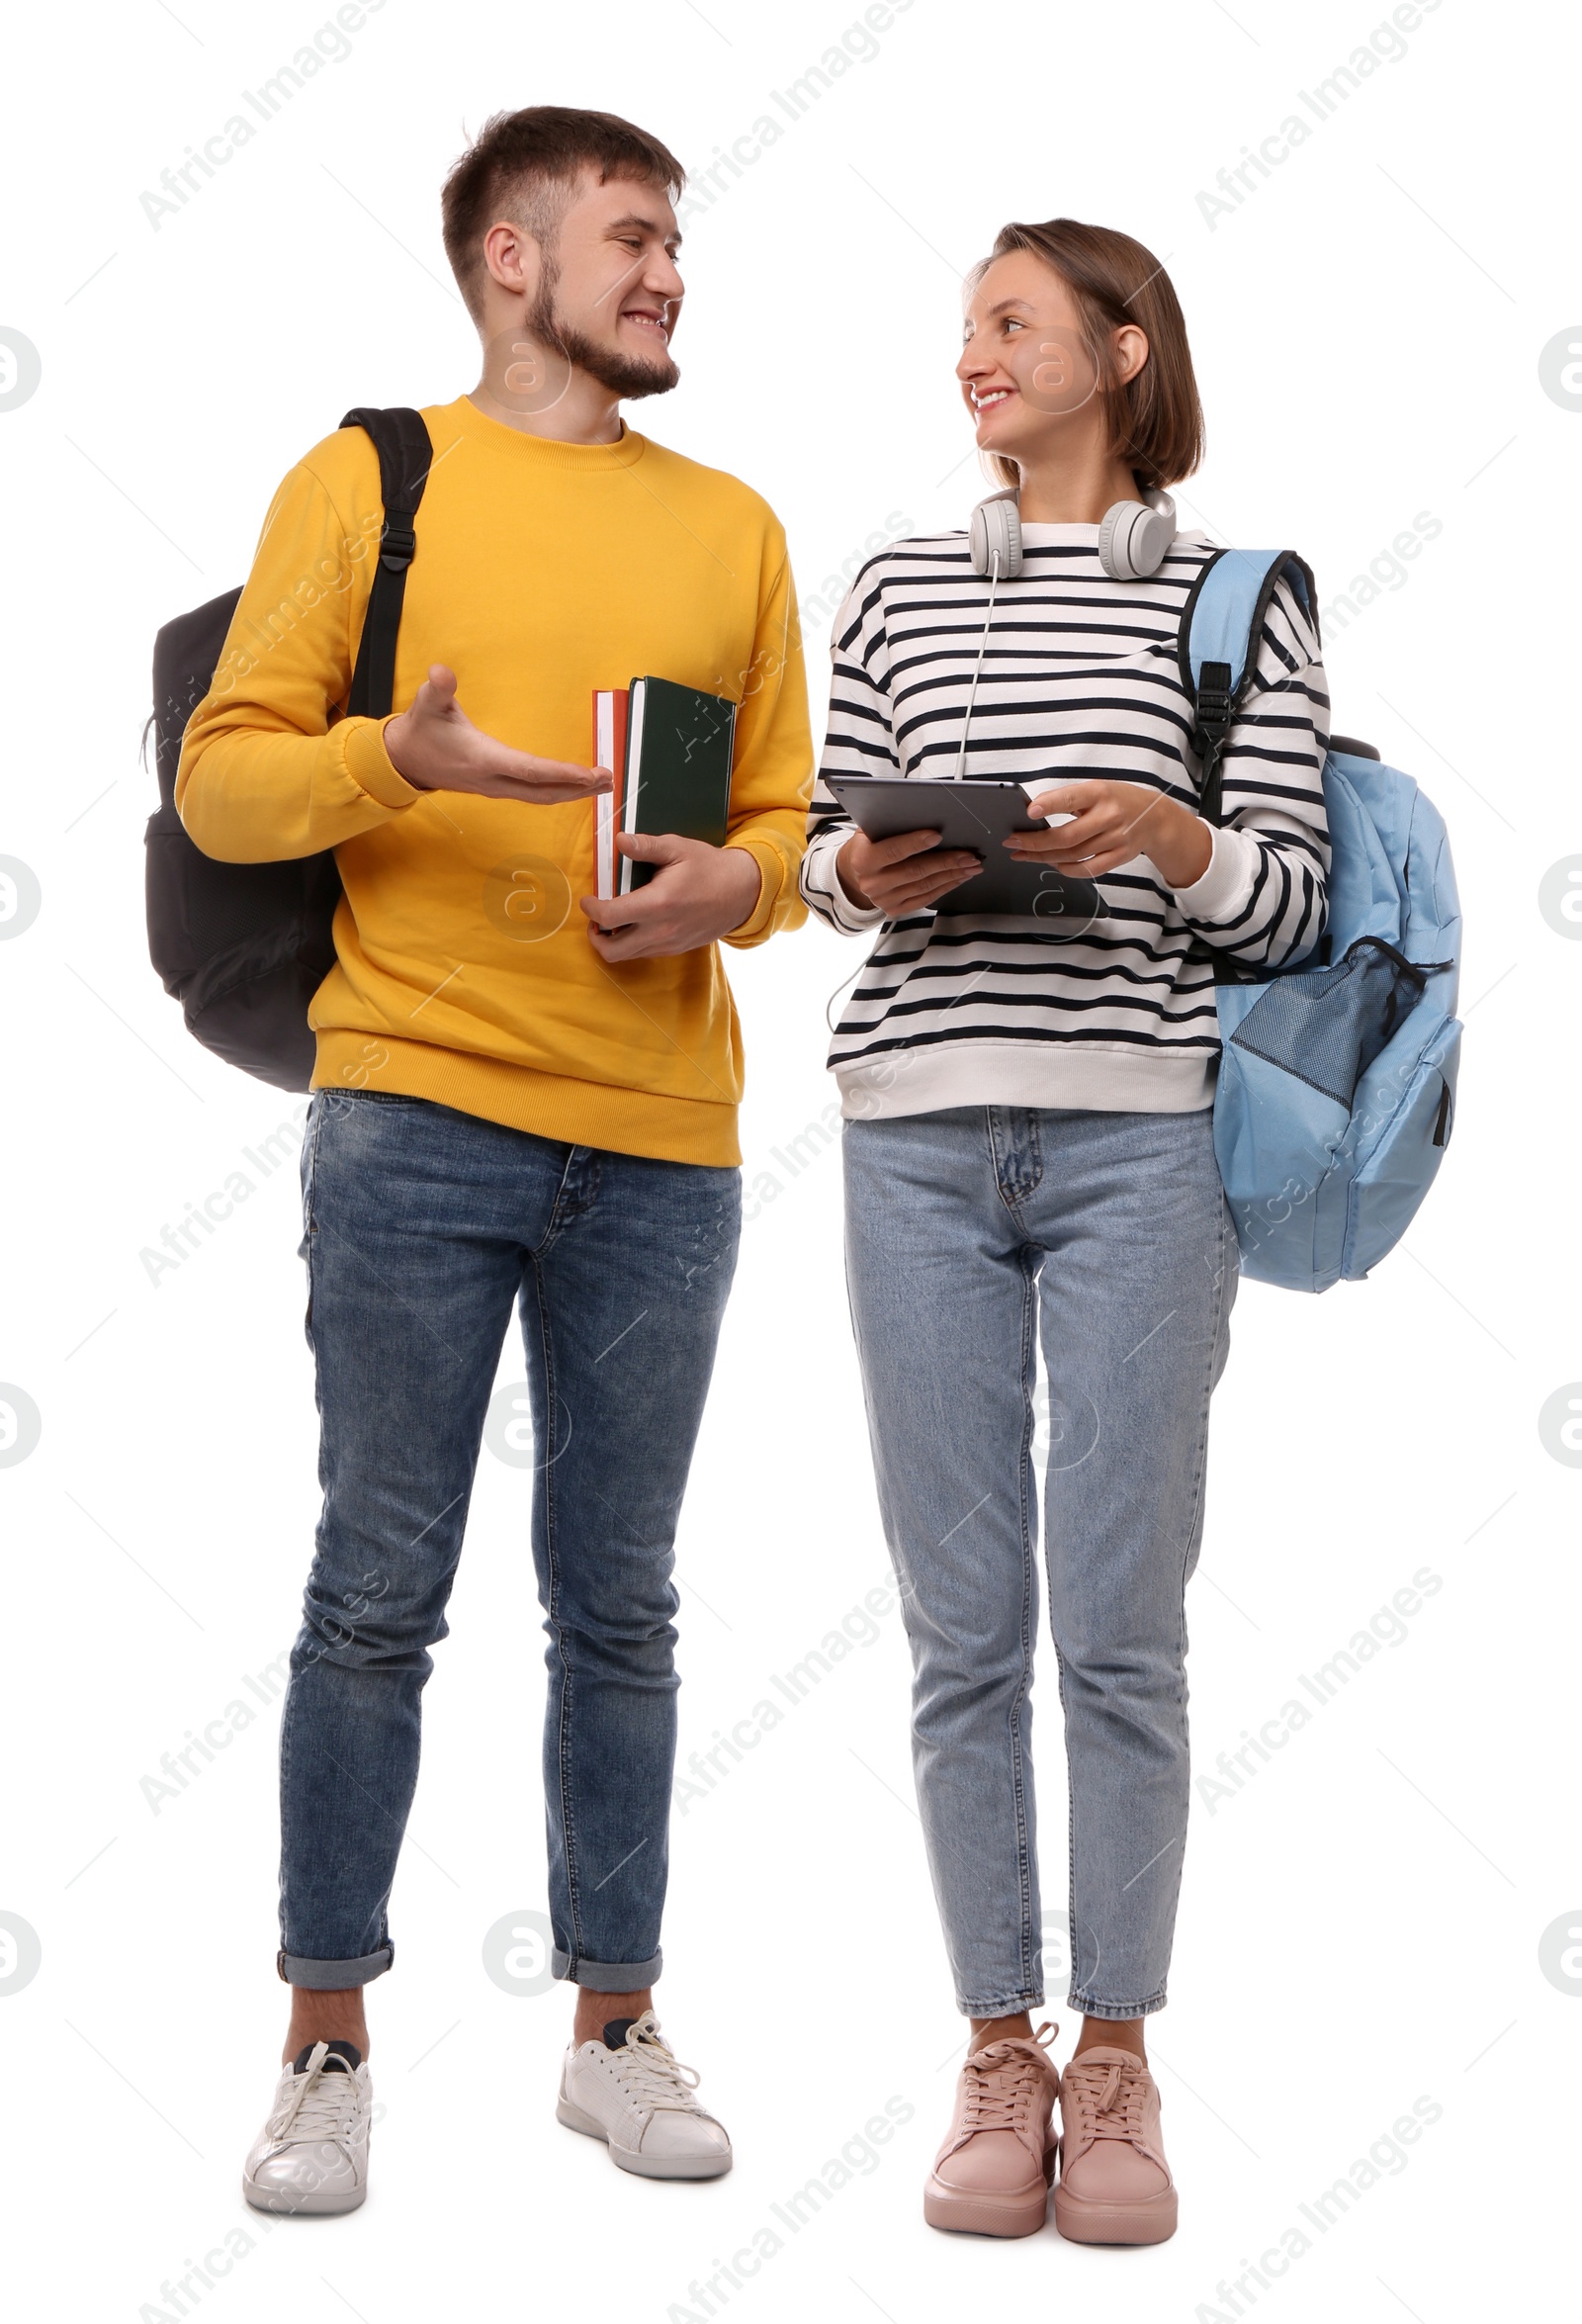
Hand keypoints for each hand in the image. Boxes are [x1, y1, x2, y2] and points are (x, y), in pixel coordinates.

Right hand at [384, 664, 612, 804]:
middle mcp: (494, 780)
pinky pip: (533, 794)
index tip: (590, 774)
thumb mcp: (426, 704)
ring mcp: (496, 788)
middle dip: (578, 788)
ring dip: (572, 792)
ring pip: (540, 796)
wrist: (403, 760)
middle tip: (609, 779)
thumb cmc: (421, 729)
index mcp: (484, 759)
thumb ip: (437, 688)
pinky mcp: (497, 788)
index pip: (531, 771)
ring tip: (602, 784)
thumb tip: (441, 672)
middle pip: (543, 792)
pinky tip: (575, 786)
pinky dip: (558, 791)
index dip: (562, 773)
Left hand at [580, 832, 761, 960]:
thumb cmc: (710, 868)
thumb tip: (619, 840)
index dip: (591, 909)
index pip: (610, 917)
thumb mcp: (678, 848)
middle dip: (595, 937)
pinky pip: (644, 953)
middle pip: (612, 950)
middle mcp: (661, 930)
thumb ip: (646, 846)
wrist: (743, 892)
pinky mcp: (675, 949)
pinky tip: (635, 924)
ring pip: (627, 955)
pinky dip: (632, 943)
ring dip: (613, 941)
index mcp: (658, 903)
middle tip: (595, 919)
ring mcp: (668, 944)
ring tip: (613, 921)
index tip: (588, 899)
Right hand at [836, 827, 980, 914]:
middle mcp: (872, 883)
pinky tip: (959, 877)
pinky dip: (946, 886)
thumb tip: (922, 814)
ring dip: (952, 875)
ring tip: (971, 865)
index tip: (938, 835)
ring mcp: (883, 900)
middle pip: (915, 871)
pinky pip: (926, 898)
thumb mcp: (870, 830)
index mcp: (863, 860)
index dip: (916, 843)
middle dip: (946, 862)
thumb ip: (890, 824)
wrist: (855, 872)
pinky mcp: (895, 909)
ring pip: (925, 886)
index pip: (893, 851)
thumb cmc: (869, 844)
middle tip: (968, 854)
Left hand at [1005, 781, 1211, 887]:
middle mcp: (1109, 816)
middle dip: (1035, 841)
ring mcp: (1116, 839)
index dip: (1050, 805)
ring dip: (1044, 857)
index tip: (1029, 811)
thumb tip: (1033, 813)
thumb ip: (1070, 799)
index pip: (1072, 799)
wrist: (1156, 818)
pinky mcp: (1119, 857)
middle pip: (1067, 836)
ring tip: (1024, 854)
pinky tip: (1052, 864)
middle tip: (1012, 842)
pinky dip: (1067, 869)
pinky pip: (1088, 869)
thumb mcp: (1097, 789)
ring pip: (1073, 855)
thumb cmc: (1118, 800)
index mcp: (1100, 793)